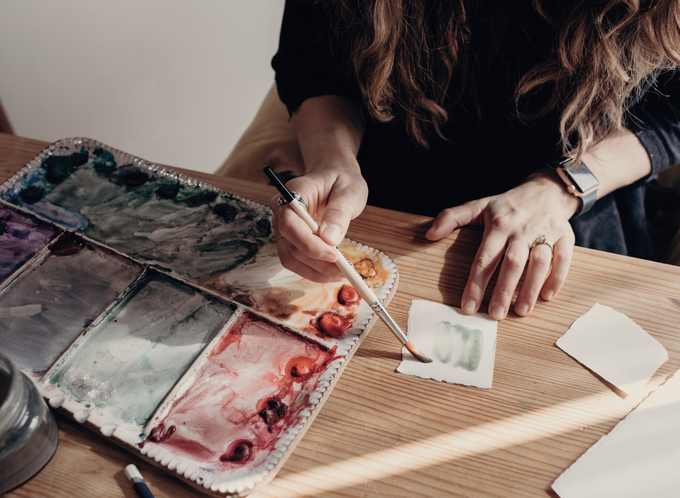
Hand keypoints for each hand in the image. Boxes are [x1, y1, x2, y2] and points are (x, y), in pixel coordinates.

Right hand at [270, 166, 367, 281]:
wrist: (335, 178)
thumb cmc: (342, 181)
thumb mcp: (349, 191)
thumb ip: (339, 213)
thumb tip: (329, 239)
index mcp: (294, 193)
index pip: (290, 224)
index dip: (309, 244)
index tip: (334, 255)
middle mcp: (282, 211)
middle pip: (290, 245)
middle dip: (317, 263)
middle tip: (345, 271)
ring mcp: (283, 227)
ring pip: (290, 258)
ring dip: (315, 272)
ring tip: (341, 274)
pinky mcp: (290, 240)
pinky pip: (295, 260)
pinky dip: (313, 270)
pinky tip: (332, 272)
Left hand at [425, 169, 579, 319]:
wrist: (545, 190)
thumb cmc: (507, 205)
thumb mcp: (478, 206)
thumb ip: (452, 218)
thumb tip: (429, 234)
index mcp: (499, 225)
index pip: (485, 258)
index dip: (476, 283)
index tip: (468, 306)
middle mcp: (522, 229)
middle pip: (512, 263)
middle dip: (503, 291)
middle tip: (495, 315)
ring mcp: (546, 233)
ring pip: (539, 262)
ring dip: (530, 288)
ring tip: (521, 312)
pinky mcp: (565, 237)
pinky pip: (563, 259)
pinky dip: (557, 278)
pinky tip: (546, 296)